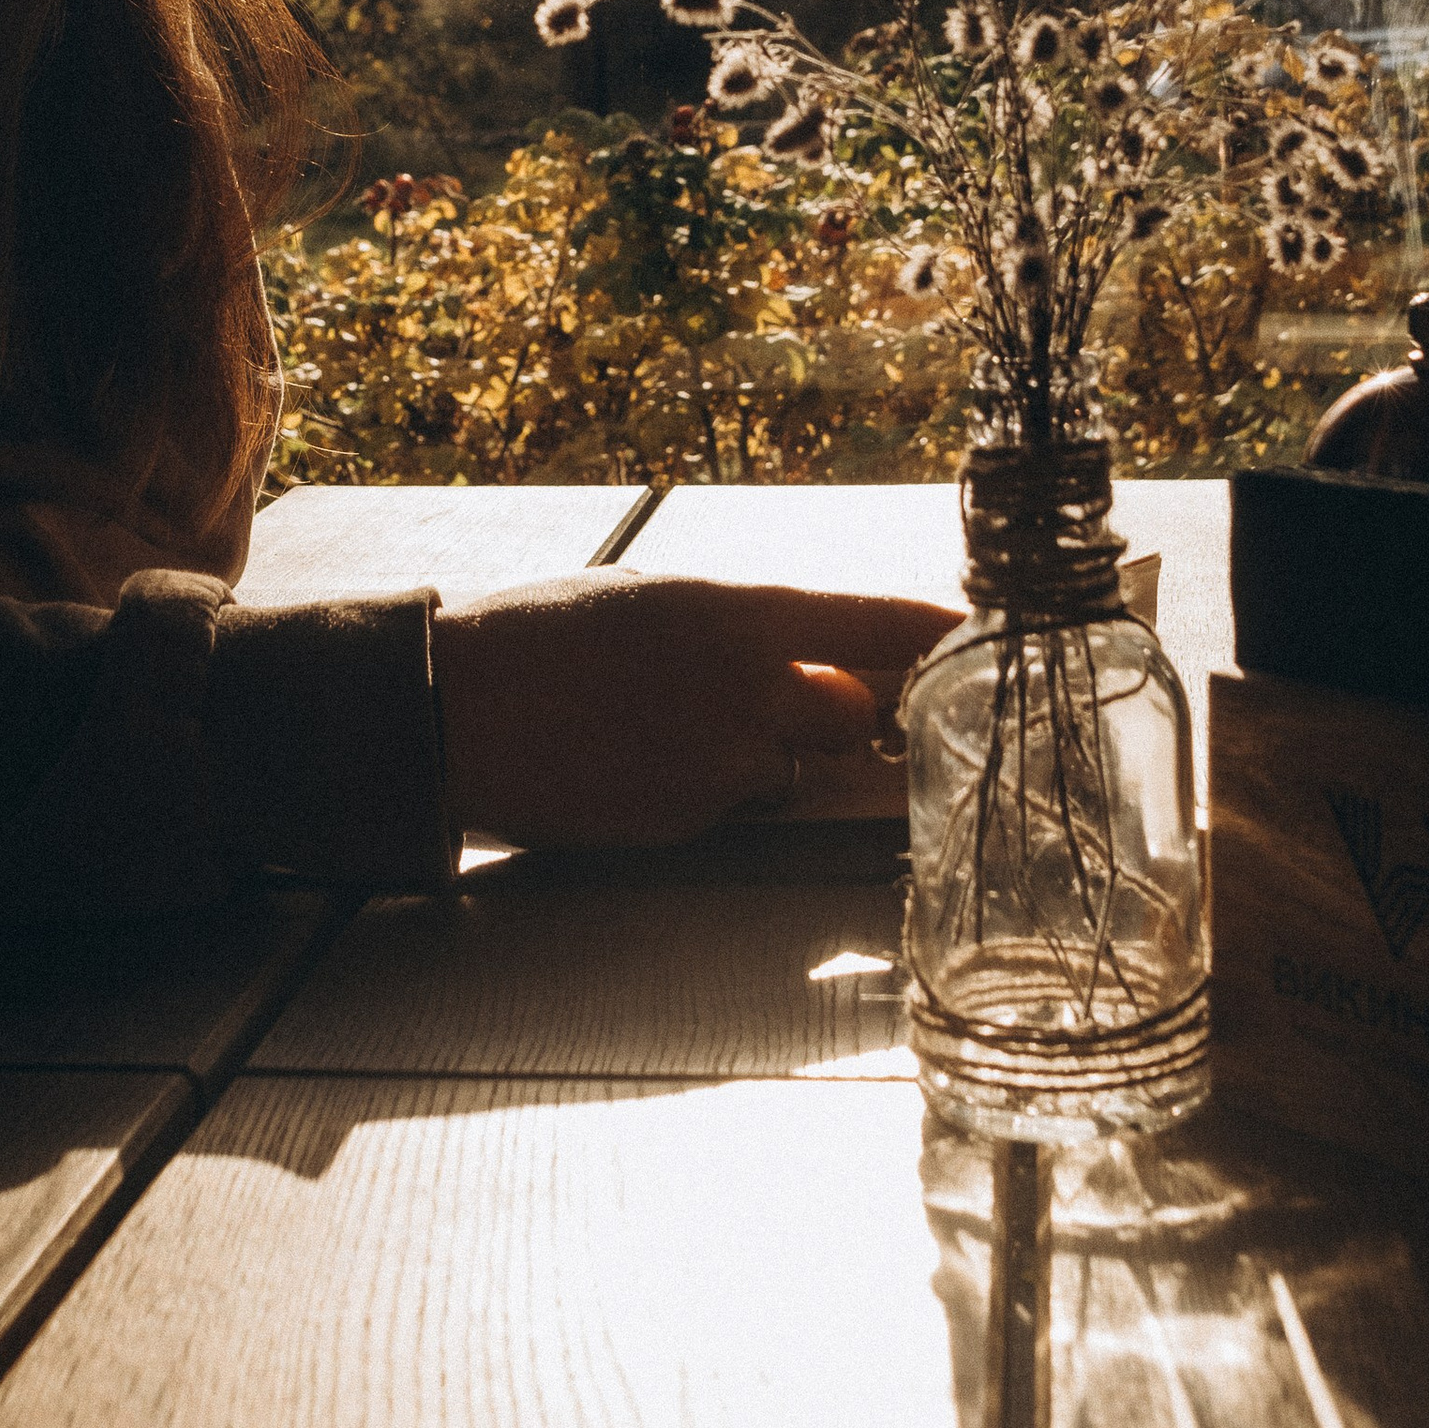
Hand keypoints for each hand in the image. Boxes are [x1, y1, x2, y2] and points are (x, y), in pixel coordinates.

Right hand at [431, 573, 957, 850]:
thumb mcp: (644, 601)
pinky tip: (640, 764)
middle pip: (856, 717)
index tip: (979, 634)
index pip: (874, 624)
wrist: (448, 710)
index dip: (937, 633)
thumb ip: (732, 631)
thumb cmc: (534, 638)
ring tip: (678, 730)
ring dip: (766, 758)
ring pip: (791, 772)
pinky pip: (731, 811)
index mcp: (732, 615)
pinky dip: (708, 794)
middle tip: (834, 708)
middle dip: (848, 718)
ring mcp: (716, 768)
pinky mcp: (685, 826)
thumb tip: (796, 651)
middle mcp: (742, 692)